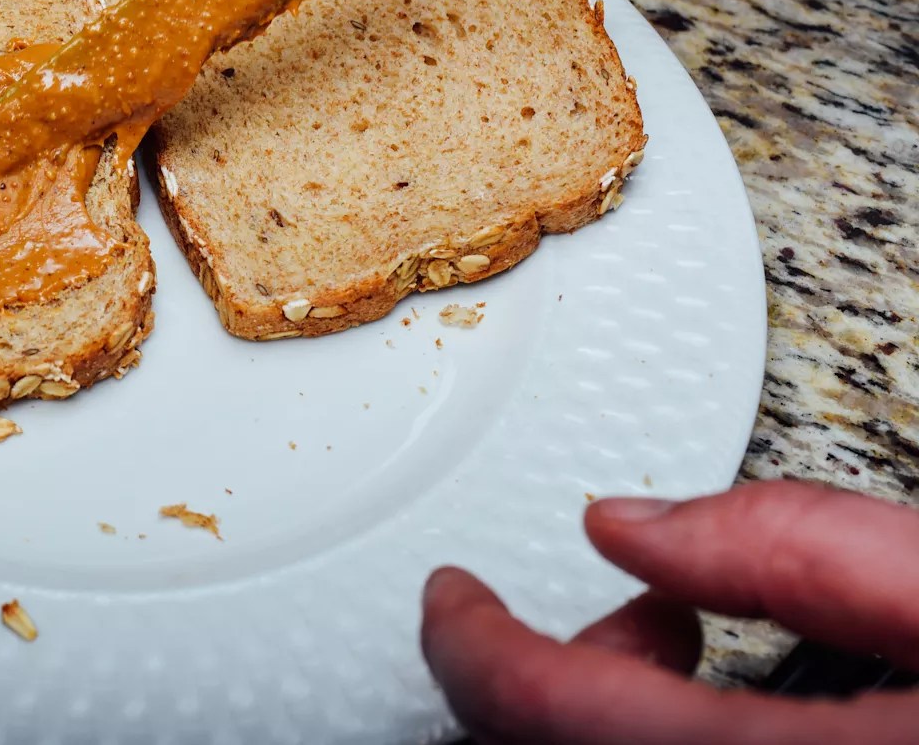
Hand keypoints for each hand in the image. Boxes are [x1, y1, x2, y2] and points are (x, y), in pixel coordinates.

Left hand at [420, 480, 918, 743]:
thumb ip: (799, 548)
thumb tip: (626, 525)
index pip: (542, 711)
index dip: (470, 640)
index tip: (451, 595)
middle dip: (548, 672)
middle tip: (617, 609)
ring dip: (598, 709)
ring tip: (680, 645)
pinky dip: (641, 734)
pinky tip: (712, 706)